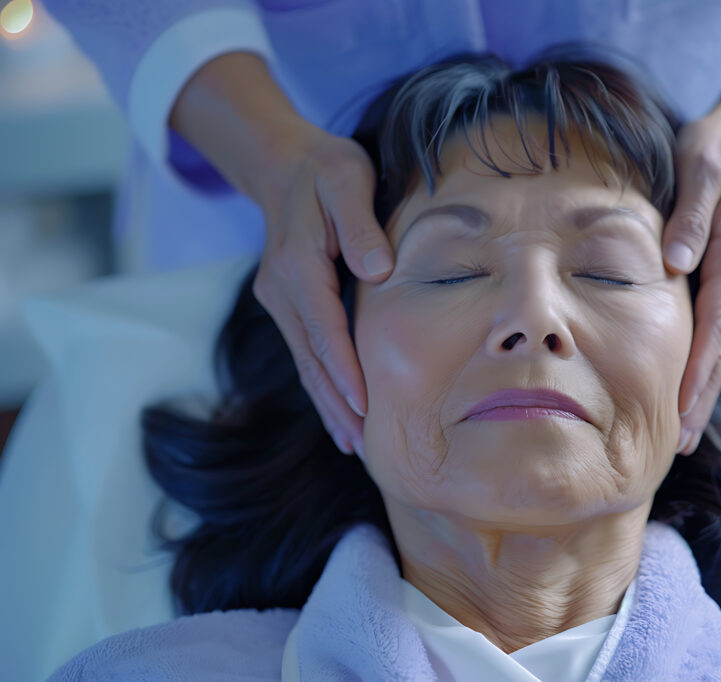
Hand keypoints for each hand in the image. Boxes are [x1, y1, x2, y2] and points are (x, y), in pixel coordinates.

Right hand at [252, 128, 392, 456]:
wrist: (284, 164)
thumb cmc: (325, 170)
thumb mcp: (347, 178)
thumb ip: (361, 224)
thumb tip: (378, 270)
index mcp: (297, 264)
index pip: (324, 327)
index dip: (345, 369)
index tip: (365, 406)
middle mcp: (281, 291)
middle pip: (312, 358)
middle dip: (338, 404)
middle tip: (367, 448)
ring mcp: (280, 301)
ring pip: (307, 364)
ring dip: (330, 405)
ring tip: (356, 447)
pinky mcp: (288, 306)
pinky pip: (307, 354)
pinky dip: (324, 386)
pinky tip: (341, 416)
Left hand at [664, 31, 720, 454]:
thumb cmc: (713, 152)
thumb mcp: (701, 168)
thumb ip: (690, 215)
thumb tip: (674, 264)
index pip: (714, 327)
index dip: (697, 372)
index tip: (679, 411)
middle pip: (720, 352)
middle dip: (699, 400)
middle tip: (678, 446)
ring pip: (719, 350)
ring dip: (701, 394)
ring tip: (681, 437)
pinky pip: (715, 336)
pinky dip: (703, 369)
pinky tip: (685, 394)